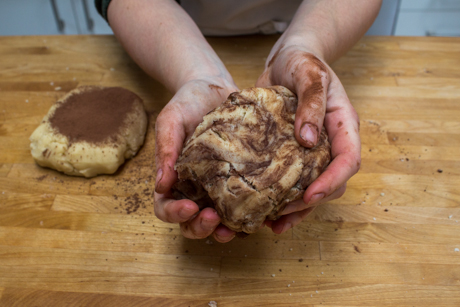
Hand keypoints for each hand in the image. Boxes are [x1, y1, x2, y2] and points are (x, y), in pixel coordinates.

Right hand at [154, 78, 238, 241]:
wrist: (214, 87)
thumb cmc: (188, 102)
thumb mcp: (171, 121)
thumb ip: (165, 150)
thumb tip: (161, 185)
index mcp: (174, 180)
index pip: (166, 208)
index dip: (175, 214)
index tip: (189, 207)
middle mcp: (196, 189)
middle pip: (192, 223)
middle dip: (201, 228)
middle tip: (214, 218)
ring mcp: (220, 188)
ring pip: (220, 222)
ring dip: (226, 231)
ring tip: (236, 226)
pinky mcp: (242, 181)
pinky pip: (246, 206)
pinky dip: (252, 215)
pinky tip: (262, 213)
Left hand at [256, 45, 360, 233]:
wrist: (287, 59)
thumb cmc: (302, 62)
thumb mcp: (309, 74)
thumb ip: (312, 102)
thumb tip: (308, 139)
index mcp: (343, 125)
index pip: (348, 160)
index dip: (332, 181)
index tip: (309, 196)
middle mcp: (330, 143)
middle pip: (332, 182)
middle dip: (310, 202)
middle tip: (282, 212)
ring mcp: (312, 151)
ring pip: (312, 188)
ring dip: (296, 210)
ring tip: (273, 224)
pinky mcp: (291, 154)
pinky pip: (291, 181)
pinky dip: (281, 198)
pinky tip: (264, 211)